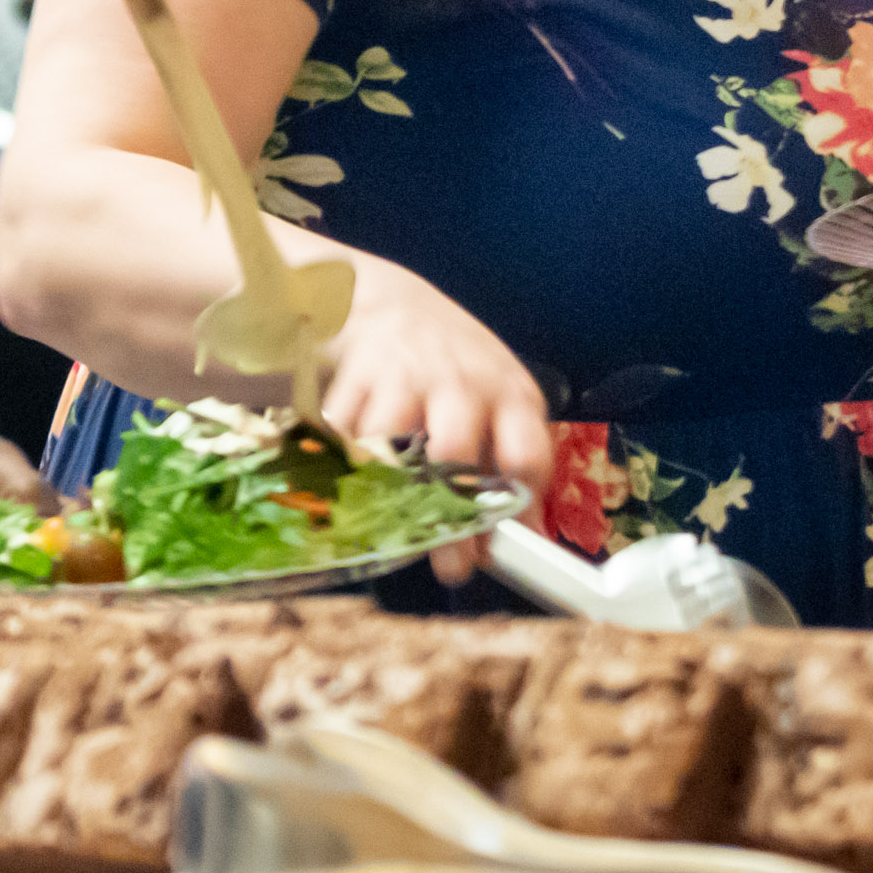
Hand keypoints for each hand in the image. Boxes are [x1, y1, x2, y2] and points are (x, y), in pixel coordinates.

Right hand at [314, 253, 554, 582]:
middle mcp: (459, 385)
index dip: (518, 504)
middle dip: (450, 519)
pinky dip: (343, 470)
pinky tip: (351, 493)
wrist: (390, 303)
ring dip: (390, 499)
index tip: (505, 545)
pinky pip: (343, 436)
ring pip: (390, 448)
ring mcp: (403, 379)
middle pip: (454, 453)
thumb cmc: (456, 364)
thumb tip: (529, 535)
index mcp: (507, 393)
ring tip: (396, 535)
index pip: (525, 453)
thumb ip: (514, 464)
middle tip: (451, 568)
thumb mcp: (503, 399)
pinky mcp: (354, 380)